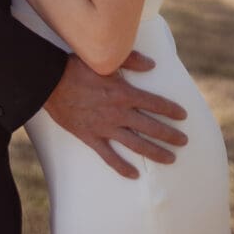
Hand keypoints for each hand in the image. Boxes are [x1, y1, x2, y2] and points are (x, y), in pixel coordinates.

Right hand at [44, 54, 187, 178]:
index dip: (170, 110)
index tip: (183, 116)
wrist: (49, 82)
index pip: (154, 103)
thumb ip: (130, 60)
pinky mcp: (90, 137)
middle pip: (150, 127)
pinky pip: (109, 156)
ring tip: (170, 159)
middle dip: (170, 135)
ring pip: (136, 144)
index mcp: (123, 92)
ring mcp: (105, 127)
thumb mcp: (103, 59)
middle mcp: (118, 112)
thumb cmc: (76, 66)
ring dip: (155, 153)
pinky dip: (121, 167)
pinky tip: (134, 174)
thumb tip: (152, 64)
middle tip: (184, 141)